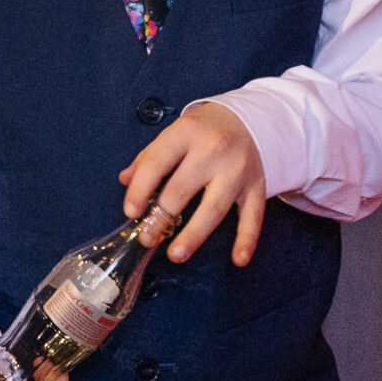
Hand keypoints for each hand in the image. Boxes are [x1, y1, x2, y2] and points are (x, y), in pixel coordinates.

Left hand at [120, 99, 266, 268]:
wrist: (249, 121)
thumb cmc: (203, 132)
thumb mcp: (175, 133)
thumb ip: (149, 157)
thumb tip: (125, 181)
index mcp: (186, 133)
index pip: (157, 162)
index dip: (140, 189)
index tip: (131, 212)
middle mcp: (213, 150)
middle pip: (182, 189)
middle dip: (161, 218)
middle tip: (147, 238)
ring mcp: (237, 170)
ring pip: (214, 208)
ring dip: (193, 235)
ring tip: (175, 254)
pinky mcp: (256, 186)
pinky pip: (253, 217)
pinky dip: (247, 240)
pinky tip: (238, 259)